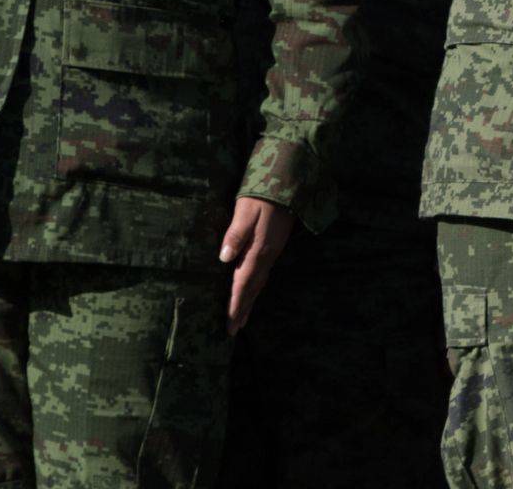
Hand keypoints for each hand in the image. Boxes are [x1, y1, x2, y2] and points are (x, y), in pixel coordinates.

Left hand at [220, 196, 296, 334]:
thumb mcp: (245, 211)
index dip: (236, 304)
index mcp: (258, 250)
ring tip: (242, 317)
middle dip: (242, 309)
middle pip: (252, 288)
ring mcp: (273, 251)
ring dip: (249, 300)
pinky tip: (253, 289)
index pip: (243, 283)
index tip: (229, 324)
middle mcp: (267, 255)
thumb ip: (235, 234)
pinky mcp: (275, 245)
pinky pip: (264, 273)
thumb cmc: (262, 195)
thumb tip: (224, 259)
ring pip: (259, 282)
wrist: (288, 183)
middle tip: (234, 329)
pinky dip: (256, 287)